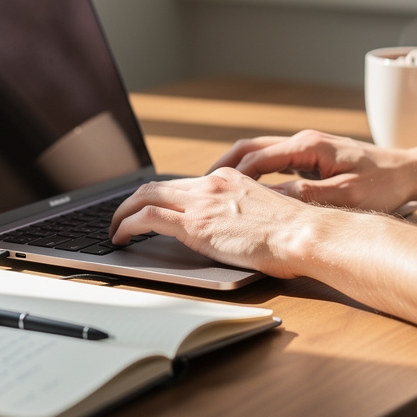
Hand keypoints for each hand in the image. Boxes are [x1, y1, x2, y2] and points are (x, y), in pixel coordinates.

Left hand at [110, 167, 343, 277]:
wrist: (303, 234)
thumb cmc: (294, 234)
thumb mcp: (263, 214)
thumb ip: (239, 215)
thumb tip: (226, 231)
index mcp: (227, 179)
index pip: (181, 183)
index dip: (158, 194)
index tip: (147, 206)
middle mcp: (210, 184)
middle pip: (157, 185)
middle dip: (132, 200)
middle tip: (120, 216)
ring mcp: (201, 202)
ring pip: (145, 197)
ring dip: (122, 212)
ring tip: (113, 228)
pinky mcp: (195, 224)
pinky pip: (147, 218)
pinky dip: (127, 225)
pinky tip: (120, 238)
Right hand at [210, 129, 416, 212]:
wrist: (411, 172)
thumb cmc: (383, 184)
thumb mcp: (344, 195)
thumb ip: (306, 196)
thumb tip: (268, 200)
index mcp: (308, 146)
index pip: (257, 158)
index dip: (232, 176)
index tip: (210, 191)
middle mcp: (304, 141)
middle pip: (251, 148)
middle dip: (224, 166)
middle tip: (199, 185)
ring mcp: (308, 147)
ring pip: (261, 152)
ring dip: (238, 168)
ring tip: (216, 188)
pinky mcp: (314, 157)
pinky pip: (275, 161)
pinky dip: (256, 172)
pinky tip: (248, 190)